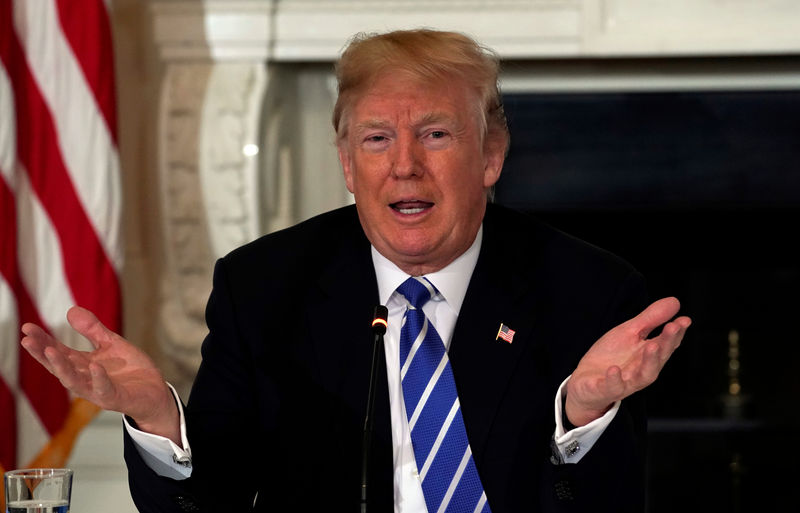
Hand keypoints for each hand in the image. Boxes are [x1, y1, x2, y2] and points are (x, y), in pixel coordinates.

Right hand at [20, 306, 179, 442]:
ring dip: (61, 367)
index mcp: (82, 365)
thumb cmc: (130, 370)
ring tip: (49, 350)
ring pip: (74, 381)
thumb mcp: (111, 344)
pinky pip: (104, 389)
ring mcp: (98, 391)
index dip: (42, 341)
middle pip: (59, 366)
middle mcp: (85, 379)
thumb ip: (93, 330)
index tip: (27, 327)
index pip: (58, 352)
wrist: (156, 391)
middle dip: (43, 353)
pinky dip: (98, 378)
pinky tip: (94, 366)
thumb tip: (71, 310)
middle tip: (27, 339)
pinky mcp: (115, 398)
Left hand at [565, 297, 690, 426]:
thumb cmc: (612, 357)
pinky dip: (614, 379)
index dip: (676, 333)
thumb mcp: (629, 333)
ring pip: (642, 376)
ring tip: (652, 346)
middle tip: (673, 327)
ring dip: (649, 362)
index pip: (666, 344)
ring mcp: (624, 382)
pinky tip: (613, 369)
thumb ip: (651, 319)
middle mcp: (641, 370)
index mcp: (648, 356)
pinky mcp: (605, 389)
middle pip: (658, 359)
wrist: (586, 383)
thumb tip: (675, 302)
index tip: (684, 320)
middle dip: (667, 343)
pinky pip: (611, 387)